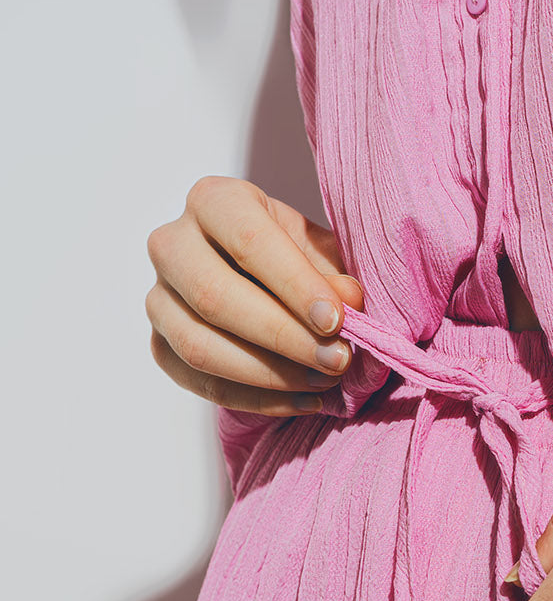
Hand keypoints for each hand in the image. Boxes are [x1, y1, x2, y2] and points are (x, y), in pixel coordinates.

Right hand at [145, 176, 364, 415]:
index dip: (294, 285)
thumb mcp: (320, 252)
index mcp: (213, 201)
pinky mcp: (159, 345)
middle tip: (336, 360)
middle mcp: (172, 244)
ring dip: (270, 375)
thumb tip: (347, 302)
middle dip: (283, 337)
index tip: (336, 321)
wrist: (261, 279)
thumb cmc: (295, 257)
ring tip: (325, 382)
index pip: (249, 242)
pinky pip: (199, 382)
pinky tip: (304, 400)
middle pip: (214, 297)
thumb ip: (333, 274)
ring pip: (199, 346)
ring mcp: (157, 298)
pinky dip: (256, 400)